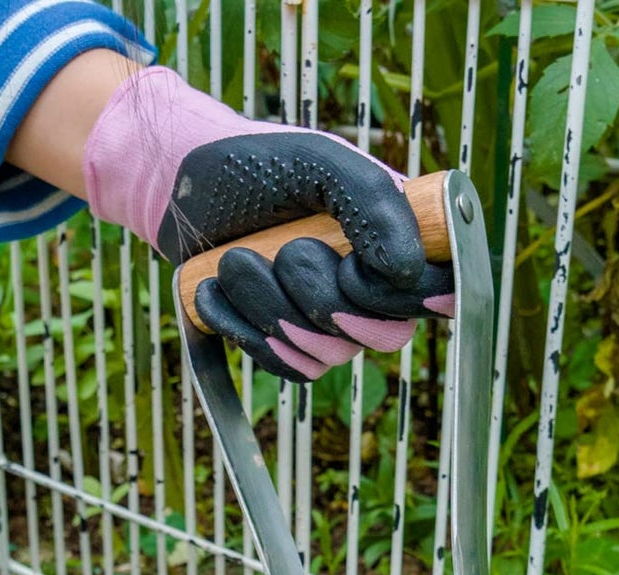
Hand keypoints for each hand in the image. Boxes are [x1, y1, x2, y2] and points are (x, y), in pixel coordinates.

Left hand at [83, 67, 454, 382]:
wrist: (179, 191)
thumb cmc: (253, 165)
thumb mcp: (318, 162)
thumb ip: (372, 202)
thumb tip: (406, 268)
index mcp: (394, 237)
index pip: (439, 292)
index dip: (401, 295)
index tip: (351, 267)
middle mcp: (369, 287)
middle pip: (384, 336)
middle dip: (321, 298)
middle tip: (285, 251)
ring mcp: (327, 322)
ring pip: (327, 356)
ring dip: (269, 307)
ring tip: (236, 260)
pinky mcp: (284, 346)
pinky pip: (284, 368)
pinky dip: (241, 328)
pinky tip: (218, 290)